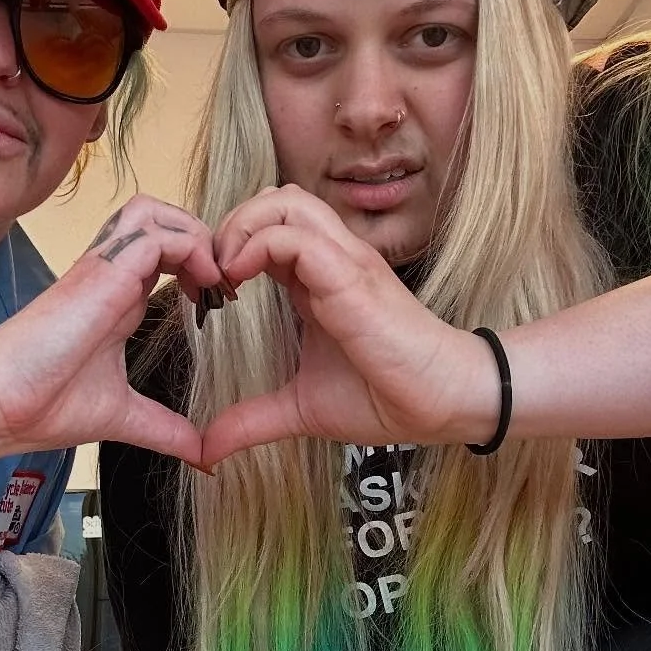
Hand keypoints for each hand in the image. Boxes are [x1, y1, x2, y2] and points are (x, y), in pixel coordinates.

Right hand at [0, 194, 222, 464]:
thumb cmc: (42, 405)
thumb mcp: (124, 417)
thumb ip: (166, 430)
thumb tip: (203, 457)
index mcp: (117, 298)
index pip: (163, 252)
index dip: (200, 266)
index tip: (220, 306)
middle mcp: (111, 274)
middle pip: (161, 218)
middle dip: (202, 241)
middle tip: (222, 288)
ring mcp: (104, 268)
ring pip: (156, 212)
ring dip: (195, 236)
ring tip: (213, 281)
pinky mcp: (103, 271)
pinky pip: (157, 234)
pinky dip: (192, 251)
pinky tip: (204, 290)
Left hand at [201, 185, 500, 465]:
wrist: (440, 402)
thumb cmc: (384, 396)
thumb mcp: (300, 409)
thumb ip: (252, 421)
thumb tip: (209, 451)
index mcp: (317, 279)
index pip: (269, 229)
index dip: (229, 247)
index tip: (210, 294)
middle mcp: (331, 259)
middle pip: (274, 200)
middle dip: (230, 225)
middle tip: (211, 274)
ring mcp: (343, 262)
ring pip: (284, 203)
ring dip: (241, 228)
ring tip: (225, 272)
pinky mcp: (350, 277)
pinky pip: (295, 237)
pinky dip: (257, 247)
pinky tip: (239, 283)